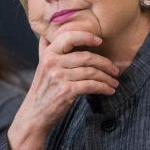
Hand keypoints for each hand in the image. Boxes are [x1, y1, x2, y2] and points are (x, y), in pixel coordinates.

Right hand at [8, 30, 118, 149]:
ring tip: (114, 82)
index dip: (86, 37)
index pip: (69, 37)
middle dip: (105, 63)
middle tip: (115, 69)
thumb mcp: (41, 67)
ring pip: (91, 72)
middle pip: (86, 57)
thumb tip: (47, 34)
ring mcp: (59, 77)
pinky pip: (92, 85)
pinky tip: (109, 90)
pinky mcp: (66, 91)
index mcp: (48, 54)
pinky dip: (104, 87)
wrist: (34, 115)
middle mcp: (53, 63)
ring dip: (107, 77)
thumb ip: (45, 50)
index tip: (99, 41)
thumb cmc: (41, 91)